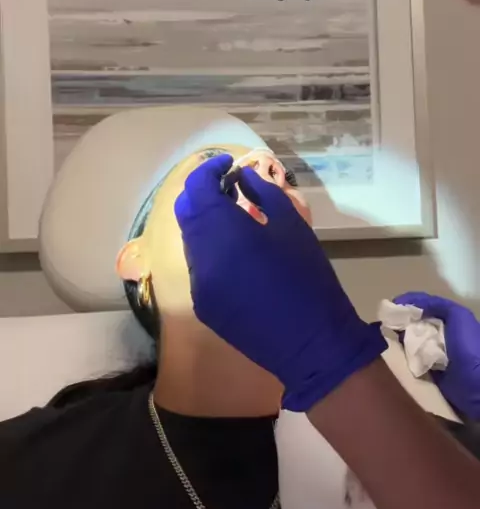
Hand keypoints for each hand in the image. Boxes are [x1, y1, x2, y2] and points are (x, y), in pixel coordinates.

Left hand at [174, 154, 385, 411]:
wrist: (312, 343)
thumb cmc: (308, 277)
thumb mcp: (292, 226)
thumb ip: (263, 194)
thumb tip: (243, 178)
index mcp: (222, 232)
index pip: (198, 188)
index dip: (209, 170)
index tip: (228, 165)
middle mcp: (200, 256)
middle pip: (187, 212)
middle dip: (203, 193)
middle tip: (230, 187)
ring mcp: (197, 283)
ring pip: (190, 240)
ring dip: (205, 222)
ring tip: (234, 217)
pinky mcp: (203, 305)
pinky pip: (198, 266)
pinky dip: (209, 249)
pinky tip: (236, 252)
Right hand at [393, 292, 479, 420]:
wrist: (475, 384)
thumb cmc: (467, 345)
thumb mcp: (458, 315)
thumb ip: (437, 304)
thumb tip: (411, 304)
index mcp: (450, 318)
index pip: (424, 306)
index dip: (408, 304)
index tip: (390, 307)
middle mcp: (442, 332)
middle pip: (416, 322)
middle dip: (402, 321)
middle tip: (386, 323)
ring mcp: (436, 351)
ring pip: (413, 339)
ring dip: (401, 338)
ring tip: (388, 337)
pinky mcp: (431, 369)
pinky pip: (414, 358)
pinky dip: (405, 354)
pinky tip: (396, 353)